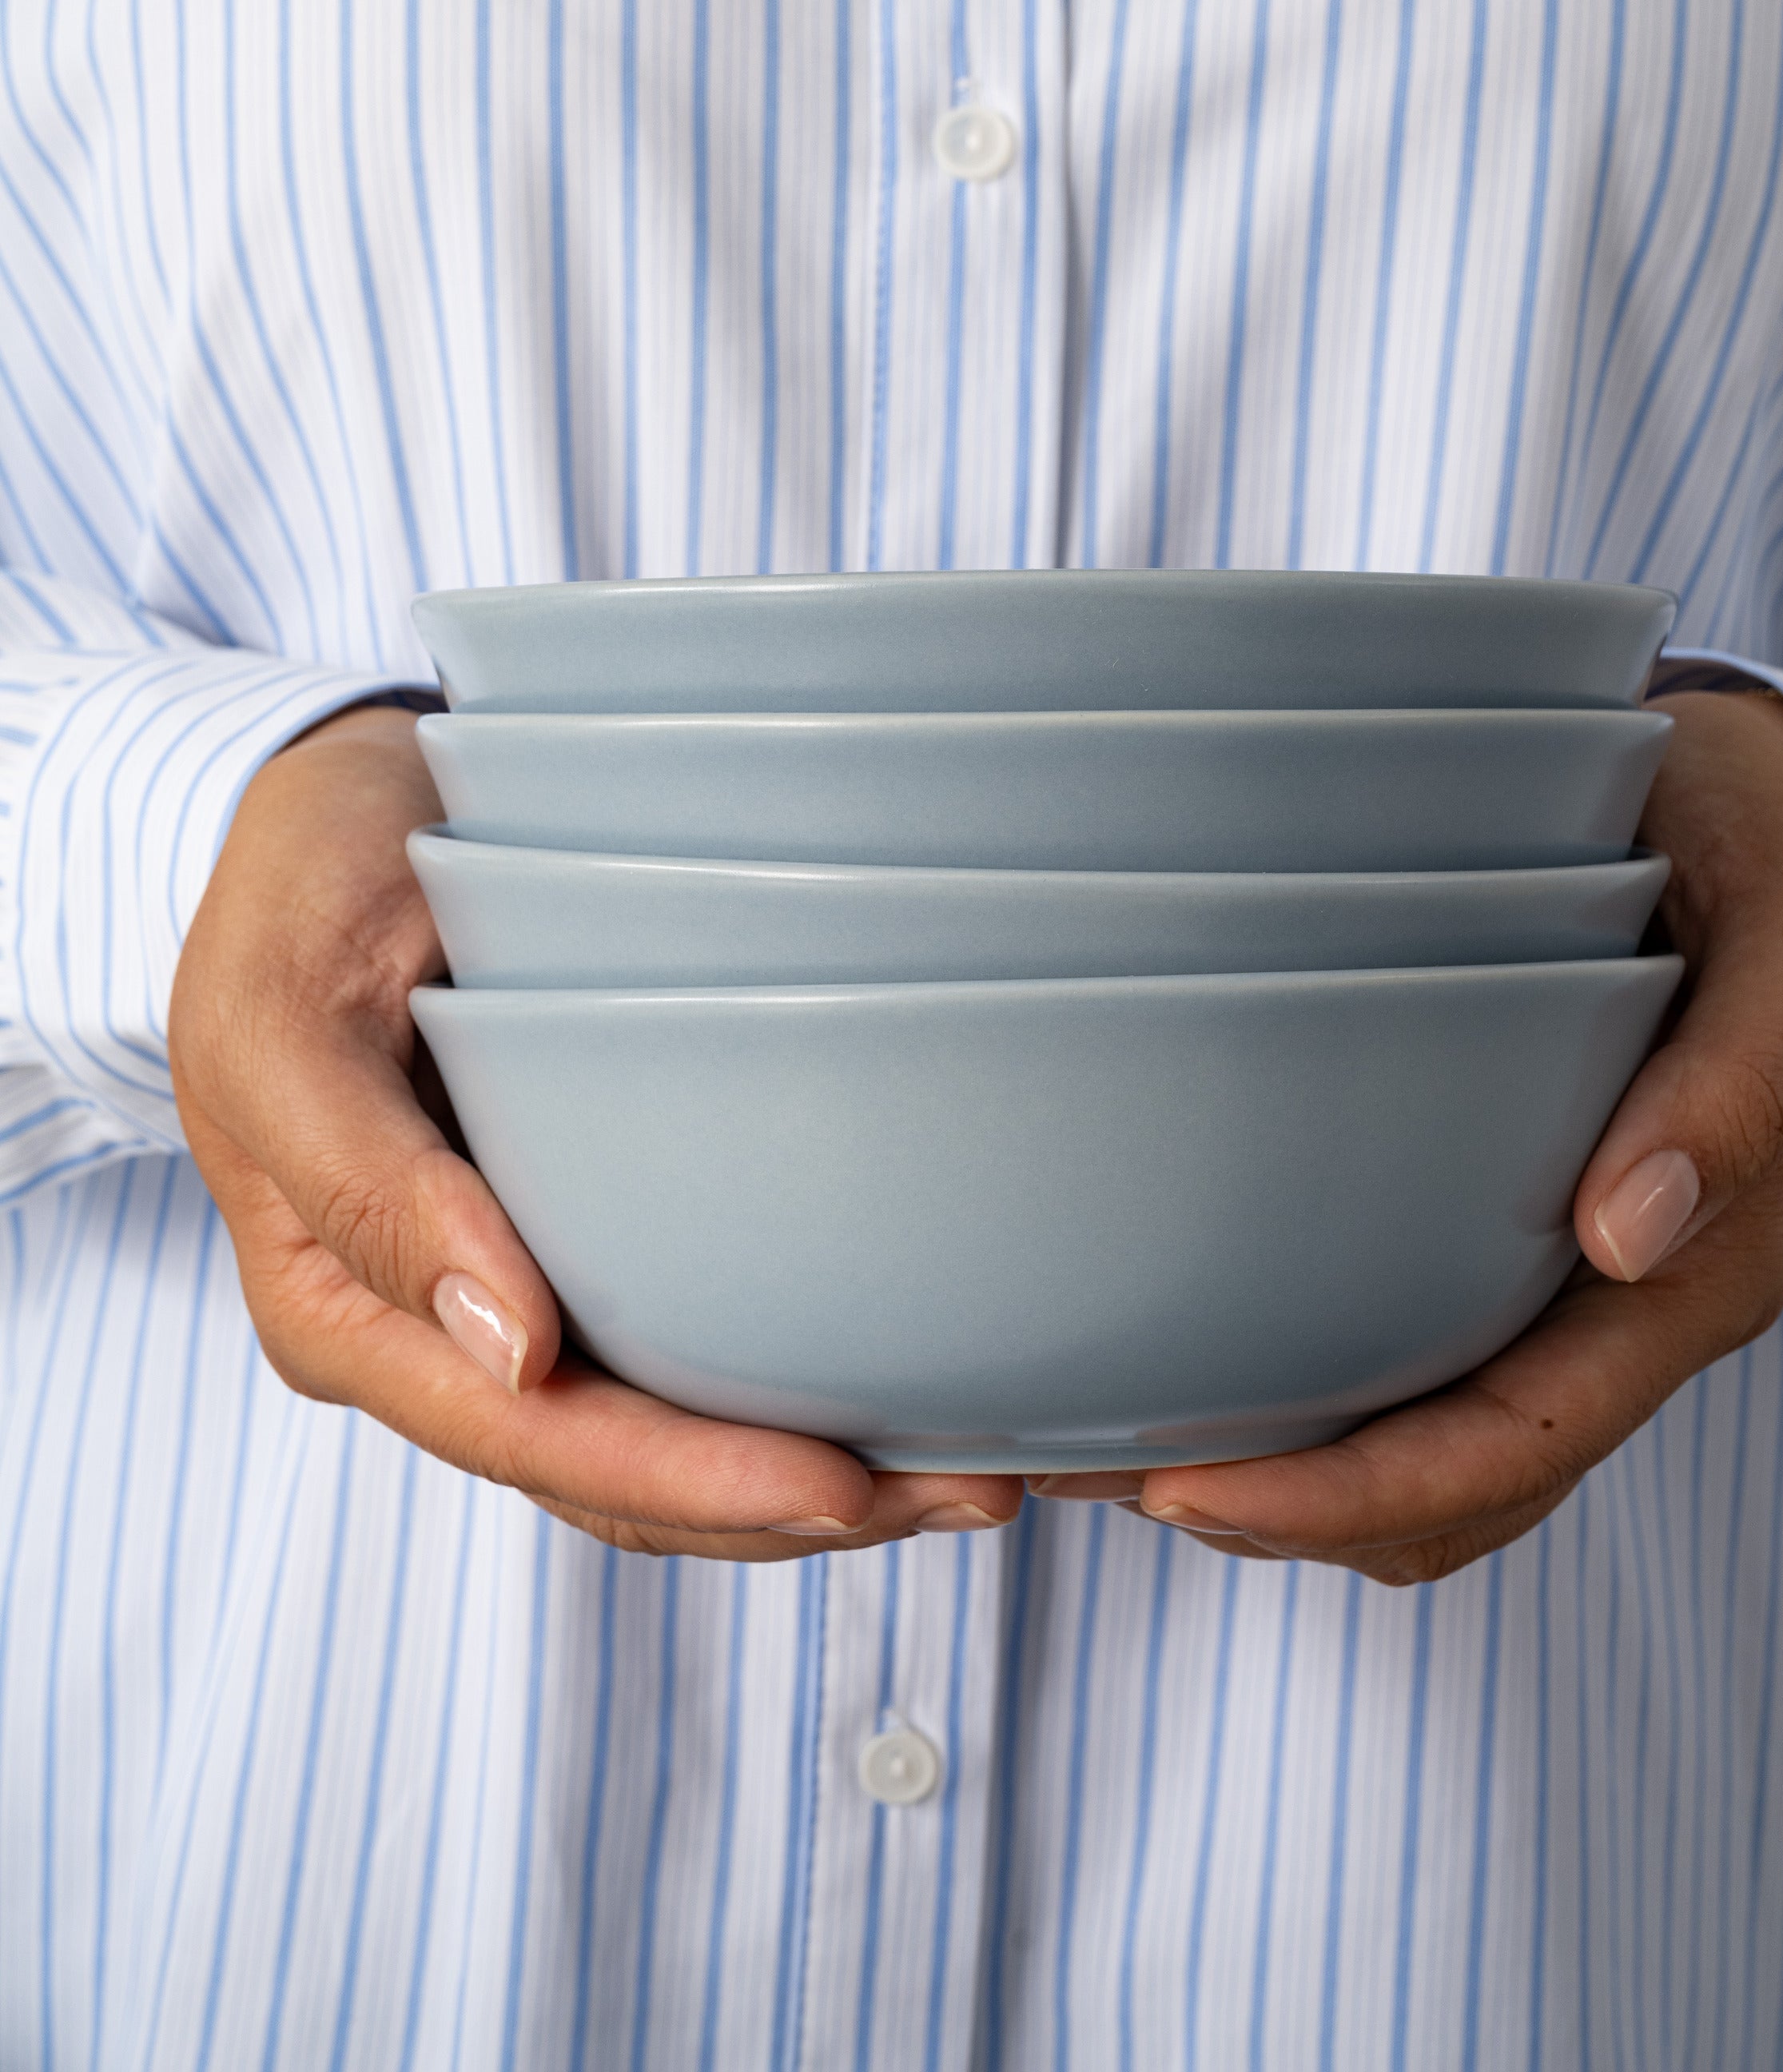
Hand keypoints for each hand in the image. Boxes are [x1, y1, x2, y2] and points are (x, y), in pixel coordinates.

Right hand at [169, 703, 1022, 1558]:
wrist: (324, 799)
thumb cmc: (292, 888)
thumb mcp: (287, 1015)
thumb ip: (371, 1185)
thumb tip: (511, 1354)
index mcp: (341, 1308)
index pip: (529, 1438)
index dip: (686, 1482)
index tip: (834, 1485)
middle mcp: (430, 1327)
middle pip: (616, 1473)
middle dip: (787, 1504)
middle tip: (969, 1495)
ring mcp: (506, 1285)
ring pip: (660, 1435)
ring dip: (811, 1470)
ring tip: (975, 1473)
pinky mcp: (572, 1231)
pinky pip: (676, 1347)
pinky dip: (785, 1381)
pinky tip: (904, 1378)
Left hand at [1034, 688, 1782, 1582]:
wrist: (1734, 796)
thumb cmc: (1757, 842)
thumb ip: (1743, 1074)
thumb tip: (1627, 1235)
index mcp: (1701, 1268)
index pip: (1519, 1444)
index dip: (1356, 1492)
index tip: (1191, 1483)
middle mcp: (1633, 1304)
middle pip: (1454, 1489)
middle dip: (1284, 1512)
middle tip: (1101, 1476)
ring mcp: (1568, 1279)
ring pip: (1423, 1452)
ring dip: (1279, 1477)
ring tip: (1103, 1446)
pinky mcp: (1510, 1231)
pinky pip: (1413, 1358)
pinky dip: (1304, 1397)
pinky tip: (1185, 1355)